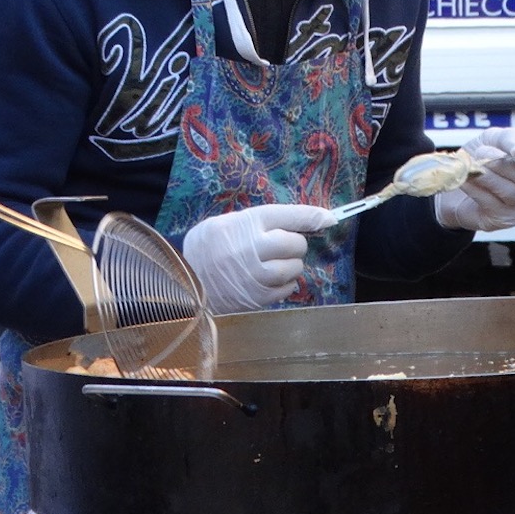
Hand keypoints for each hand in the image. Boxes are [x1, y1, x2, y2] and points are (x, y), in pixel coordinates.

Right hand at [182, 203, 334, 313]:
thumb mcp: (232, 221)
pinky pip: (286, 289)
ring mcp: (256, 275)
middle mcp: (254, 247)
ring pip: (294, 268)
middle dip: (294, 244)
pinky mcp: (257, 297)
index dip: (313, 217)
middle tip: (280, 246)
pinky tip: (269, 280)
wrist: (184, 278)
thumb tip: (314, 220)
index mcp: (248, 222)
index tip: (330, 218)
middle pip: (297, 244)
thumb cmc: (209, 245)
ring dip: (290, 266)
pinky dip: (284, 285)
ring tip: (273, 264)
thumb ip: (266, 220)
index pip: (291, 216)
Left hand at [433, 127, 514, 231]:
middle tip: (480, 153)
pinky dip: (475, 189)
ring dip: (486, 177)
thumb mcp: (495, 139)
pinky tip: (465, 179)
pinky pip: (491, 203)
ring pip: (509, 192)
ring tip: (470, 166)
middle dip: (501, 165)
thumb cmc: (483, 155)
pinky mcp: (503, 219)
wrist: (457, 177)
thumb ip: (509, 140)